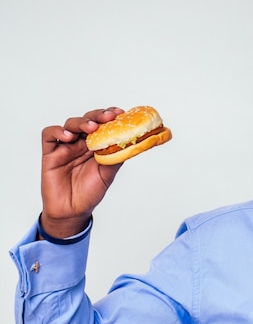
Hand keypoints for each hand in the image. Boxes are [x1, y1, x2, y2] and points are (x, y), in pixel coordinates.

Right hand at [40, 108, 124, 237]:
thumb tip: (131, 142)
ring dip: (82, 122)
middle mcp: (81, 142)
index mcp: (97, 145)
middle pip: (88, 120)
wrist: (72, 211)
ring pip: (71, 124)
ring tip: (91, 127)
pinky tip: (68, 137)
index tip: (121, 113)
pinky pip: (49, 135)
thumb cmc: (90, 192)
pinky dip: (58, 132)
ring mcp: (66, 147)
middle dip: (99, 116)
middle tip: (109, 117)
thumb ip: (116, 157)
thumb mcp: (108, 173)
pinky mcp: (50, 153)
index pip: (103, 124)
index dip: (111, 116)